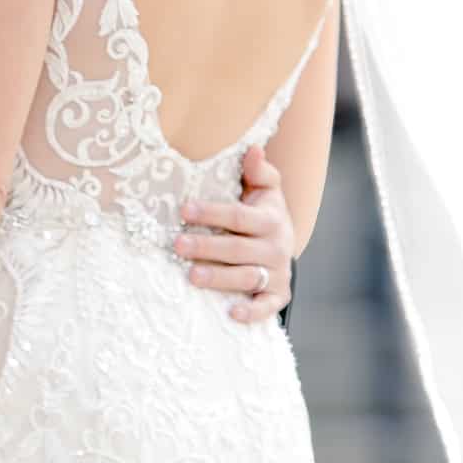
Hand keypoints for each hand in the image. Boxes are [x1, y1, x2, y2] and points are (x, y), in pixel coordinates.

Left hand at [175, 146, 294, 323]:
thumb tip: (253, 149)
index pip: (238, 216)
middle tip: (178, 244)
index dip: (211, 212)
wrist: (284, 247)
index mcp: (270, 219)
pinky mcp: (278, 295)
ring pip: (247, 277)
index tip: (184, 209)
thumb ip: (259, 171)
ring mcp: (278, 273)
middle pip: (237, 249)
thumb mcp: (266, 190)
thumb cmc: (264, 214)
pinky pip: (267, 306)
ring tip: (192, 276)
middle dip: (207, 247)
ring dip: (219, 278)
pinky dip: (252, 312)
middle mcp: (276, 247)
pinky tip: (231, 313)